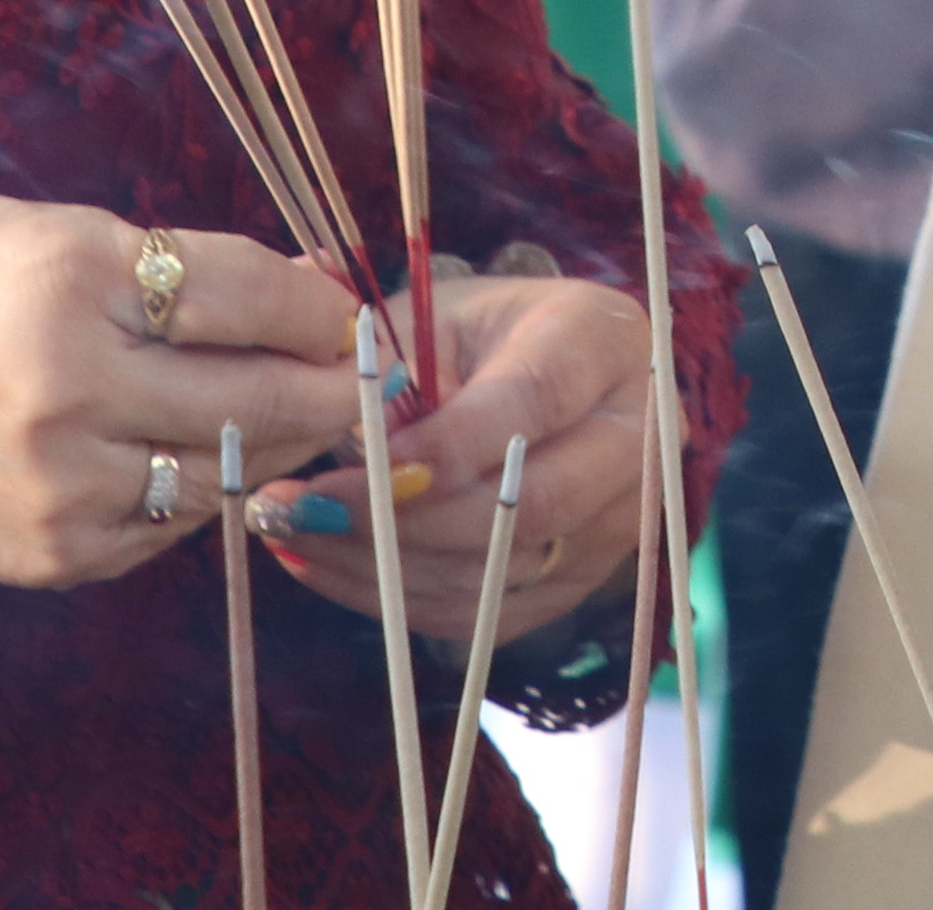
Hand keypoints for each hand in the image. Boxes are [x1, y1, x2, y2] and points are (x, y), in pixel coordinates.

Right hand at [0, 205, 360, 588]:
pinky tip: (212, 458)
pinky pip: (172, 525)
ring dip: (284, 443)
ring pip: (228, 469)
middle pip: (257, 395)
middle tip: (369, 376)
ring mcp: (62, 482)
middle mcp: (69, 388)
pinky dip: (206, 490)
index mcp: (66, 282)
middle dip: (335, 386)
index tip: (352, 310)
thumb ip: (163, 262)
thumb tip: (300, 284)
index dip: (320, 305)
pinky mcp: (54, 552)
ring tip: (309, 413)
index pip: (246, 296)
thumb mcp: (28, 233)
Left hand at [255, 262, 658, 646]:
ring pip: (504, 573)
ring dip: (385, 567)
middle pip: (534, 503)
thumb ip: (392, 362)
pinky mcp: (584, 577)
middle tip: (304, 510)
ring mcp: (619, 518)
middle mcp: (637, 434)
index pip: (534, 402)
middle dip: (408, 521)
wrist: (559, 382)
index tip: (346, 472)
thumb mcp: (441, 318)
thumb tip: (331, 421)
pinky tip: (330, 564)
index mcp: (604, 342)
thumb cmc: (488, 339)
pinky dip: (400, 601)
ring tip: (295, 534)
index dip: (442, 447)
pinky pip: (489, 615)